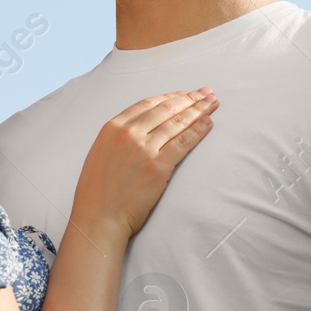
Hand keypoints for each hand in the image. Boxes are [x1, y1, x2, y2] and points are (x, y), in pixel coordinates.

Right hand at [74, 90, 217, 239]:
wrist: (99, 218)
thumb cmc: (98, 192)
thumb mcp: (101, 153)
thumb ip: (119, 137)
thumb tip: (142, 127)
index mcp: (112, 127)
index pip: (147, 104)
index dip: (169, 97)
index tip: (184, 94)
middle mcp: (128, 134)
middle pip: (166, 109)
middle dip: (190, 98)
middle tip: (206, 93)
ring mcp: (144, 149)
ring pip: (178, 123)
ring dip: (199, 110)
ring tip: (213, 103)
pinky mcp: (158, 167)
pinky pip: (183, 143)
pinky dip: (198, 131)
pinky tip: (208, 123)